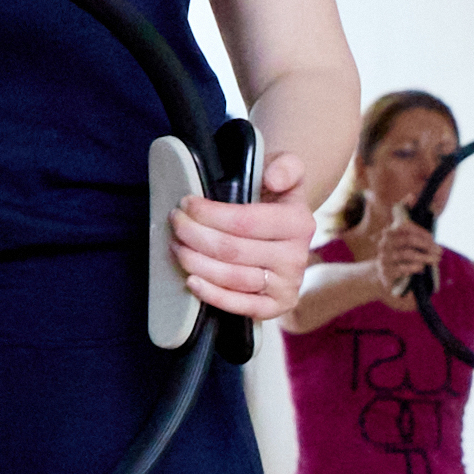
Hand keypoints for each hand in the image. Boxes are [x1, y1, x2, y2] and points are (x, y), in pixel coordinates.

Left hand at [174, 153, 321, 319]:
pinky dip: (213, 296)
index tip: (186, 204)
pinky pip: (242, 307)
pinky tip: (192, 281)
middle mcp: (296, 258)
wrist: (287, 228)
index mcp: (299, 223)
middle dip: (195, 236)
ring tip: (177, 247)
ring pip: (232, 278)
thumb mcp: (285, 170)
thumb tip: (273, 178)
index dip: (209, 214)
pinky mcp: (277, 307)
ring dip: (196, 263)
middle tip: (175, 223)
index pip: (244, 222)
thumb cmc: (275, 196)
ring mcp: (288, 286)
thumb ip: (285, 166)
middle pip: (232, 251)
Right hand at [371, 223, 436, 299]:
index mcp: (389, 233)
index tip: (433, 240)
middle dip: (427, 245)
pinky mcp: (385, 271)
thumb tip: (435, 247)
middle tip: (439, 251)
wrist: (380, 275)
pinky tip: (422, 268)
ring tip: (435, 260)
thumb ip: (416, 242)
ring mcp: (384, 257)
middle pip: (409, 239)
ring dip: (424, 257)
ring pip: (407, 254)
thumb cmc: (398, 258)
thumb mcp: (404, 247)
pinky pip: (403, 267)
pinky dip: (414, 267)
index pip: (407, 227)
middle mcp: (385, 243)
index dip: (422, 232)